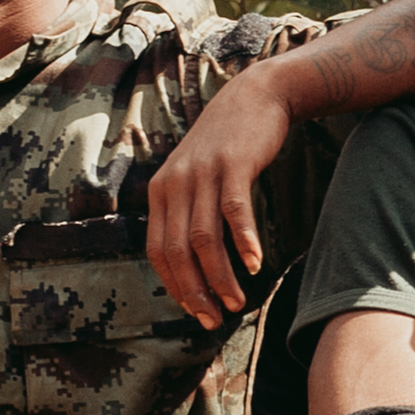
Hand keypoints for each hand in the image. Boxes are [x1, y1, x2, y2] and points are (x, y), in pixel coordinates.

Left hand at [148, 69, 296, 327]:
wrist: (255, 95)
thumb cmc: (228, 145)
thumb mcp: (195, 176)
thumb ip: (189, 212)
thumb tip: (194, 263)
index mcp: (161, 191)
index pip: (159, 252)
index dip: (176, 287)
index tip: (198, 312)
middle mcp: (176, 183)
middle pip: (178, 251)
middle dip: (196, 292)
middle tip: (216, 319)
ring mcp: (203, 172)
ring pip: (204, 238)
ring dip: (220, 277)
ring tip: (238, 302)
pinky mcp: (233, 164)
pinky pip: (234, 211)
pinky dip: (243, 242)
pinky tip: (255, 265)